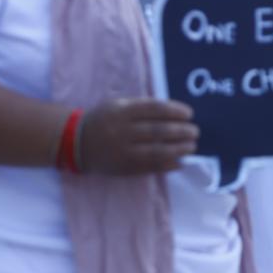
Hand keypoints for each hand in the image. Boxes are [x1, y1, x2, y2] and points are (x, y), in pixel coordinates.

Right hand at [78, 98, 198, 174]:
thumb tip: (174, 112)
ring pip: (156, 151)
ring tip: (192, 147)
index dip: (175, 111)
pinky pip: (149, 167)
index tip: (190, 114)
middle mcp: (123, 131)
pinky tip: (180, 162)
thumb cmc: (103, 119)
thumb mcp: (118, 104)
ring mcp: (123, 151)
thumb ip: (142, 106)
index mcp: (122, 111)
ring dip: (179, 150)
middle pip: (158, 131)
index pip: (155, 109)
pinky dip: (167, 165)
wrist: (76, 142)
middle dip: (181, 131)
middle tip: (195, 132)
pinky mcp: (123, 168)